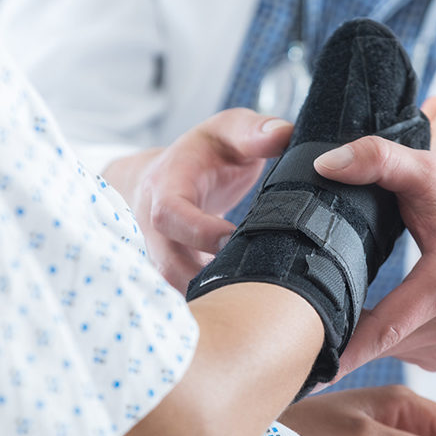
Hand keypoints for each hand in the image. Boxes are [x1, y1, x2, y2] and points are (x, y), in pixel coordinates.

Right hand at [104, 109, 292, 289]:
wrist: (170, 174)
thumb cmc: (205, 151)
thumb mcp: (228, 129)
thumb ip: (254, 130)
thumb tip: (284, 134)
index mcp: (165, 185)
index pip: (169, 213)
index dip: (199, 231)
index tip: (235, 237)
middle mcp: (151, 223)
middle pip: (166, 263)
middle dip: (204, 277)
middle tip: (251, 282)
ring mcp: (156, 250)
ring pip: (172, 286)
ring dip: (208, 296)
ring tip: (250, 300)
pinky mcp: (169, 270)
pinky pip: (181, 294)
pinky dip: (209, 302)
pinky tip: (241, 306)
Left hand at [314, 134, 435, 376]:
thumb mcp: (431, 173)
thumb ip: (379, 158)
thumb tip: (324, 165)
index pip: (386, 326)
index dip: (343, 347)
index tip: (303, 362)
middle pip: (378, 340)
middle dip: (336, 333)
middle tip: (290, 327)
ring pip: (386, 348)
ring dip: (358, 332)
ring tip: (327, 308)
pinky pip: (400, 350)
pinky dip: (380, 335)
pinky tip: (371, 312)